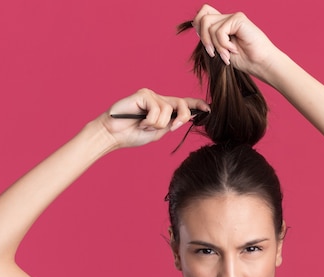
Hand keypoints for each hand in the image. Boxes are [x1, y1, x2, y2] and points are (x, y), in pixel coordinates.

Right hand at [95, 88, 209, 149]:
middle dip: (183, 117)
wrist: (114, 135)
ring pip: (168, 111)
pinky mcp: (144, 94)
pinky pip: (157, 110)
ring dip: (157, 124)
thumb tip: (185, 118)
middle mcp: (159, 99)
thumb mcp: (158, 132)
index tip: (209, 109)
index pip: (184, 103)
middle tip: (173, 127)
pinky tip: (140, 121)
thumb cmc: (133, 134)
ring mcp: (151, 96)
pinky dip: (150, 121)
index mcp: (164, 109)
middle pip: (182, 104)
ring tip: (144, 125)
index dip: (197, 105)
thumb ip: (171, 124)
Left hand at [192, 4, 279, 80]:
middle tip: (214, 54)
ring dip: (216, 45)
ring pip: (209, 25)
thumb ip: (209, 38)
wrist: (261, 64)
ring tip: (226, 55)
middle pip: (202, 18)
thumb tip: (194, 25)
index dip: (198, 27)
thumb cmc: (244, 60)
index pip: (202, 14)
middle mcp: (227, 18)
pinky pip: (220, 30)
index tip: (208, 46)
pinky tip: (234, 50)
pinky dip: (223, 44)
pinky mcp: (238, 19)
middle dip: (204, 39)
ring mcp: (233, 17)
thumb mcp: (220, 51)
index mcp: (222, 24)